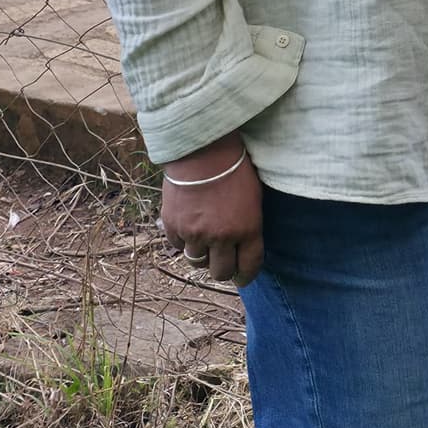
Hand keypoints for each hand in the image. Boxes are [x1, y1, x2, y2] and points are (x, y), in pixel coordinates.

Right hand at [160, 133, 263, 285]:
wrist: (202, 150)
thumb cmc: (234, 168)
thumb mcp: (253, 198)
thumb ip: (249, 226)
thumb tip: (243, 248)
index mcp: (247, 229)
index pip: (248, 267)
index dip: (245, 276)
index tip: (241, 277)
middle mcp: (221, 237)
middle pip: (220, 272)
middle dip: (222, 269)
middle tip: (222, 260)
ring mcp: (195, 233)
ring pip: (197, 262)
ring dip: (202, 254)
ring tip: (204, 240)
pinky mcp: (173, 226)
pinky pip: (178, 246)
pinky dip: (184, 240)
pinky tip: (189, 226)